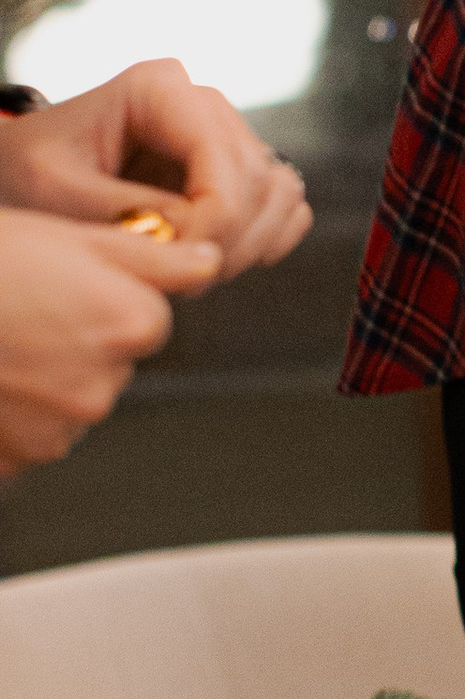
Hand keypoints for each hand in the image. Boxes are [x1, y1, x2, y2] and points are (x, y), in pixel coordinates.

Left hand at [0, 62, 311, 281]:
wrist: (16, 173)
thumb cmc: (24, 173)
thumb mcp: (57, 194)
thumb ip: (128, 217)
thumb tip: (200, 246)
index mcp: (159, 90)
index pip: (224, 162)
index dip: (213, 223)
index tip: (169, 263)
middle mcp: (202, 104)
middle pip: (259, 181)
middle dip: (226, 242)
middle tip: (173, 275)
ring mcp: (223, 135)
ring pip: (281, 193)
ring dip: (246, 245)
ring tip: (186, 268)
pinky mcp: (233, 168)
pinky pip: (284, 204)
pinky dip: (263, 240)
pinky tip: (211, 256)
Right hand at [0, 204, 218, 471]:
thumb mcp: (74, 238)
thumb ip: (158, 259)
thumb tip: (210, 264)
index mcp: (130, 326)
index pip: (146, 322)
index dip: (105, 299)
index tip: (64, 286)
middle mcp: (104, 387)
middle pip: (110, 366)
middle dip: (76, 342)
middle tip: (24, 311)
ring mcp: (59, 430)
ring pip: (70, 402)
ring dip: (45, 380)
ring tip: (3, 341)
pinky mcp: (19, 459)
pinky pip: (32, 436)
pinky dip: (14, 413)